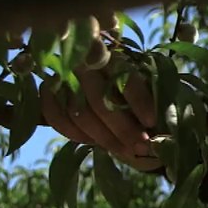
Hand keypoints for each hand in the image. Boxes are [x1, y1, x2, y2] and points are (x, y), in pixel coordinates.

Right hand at [39, 53, 161, 171]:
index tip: (152, 122)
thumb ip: (151, 96)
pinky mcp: (46, 88)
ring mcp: (62, 75)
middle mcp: (85, 62)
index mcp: (114, 56)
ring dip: (102, 137)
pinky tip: (92, 143)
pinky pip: (54, 116)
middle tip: (141, 147)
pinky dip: (72, 133)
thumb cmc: (126, 80)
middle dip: (123, 129)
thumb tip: (161, 125)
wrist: (92, 70)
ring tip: (125, 151)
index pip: (125, 78)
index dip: (139, 101)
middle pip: (100, 101)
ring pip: (78, 112)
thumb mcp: (143, 80)